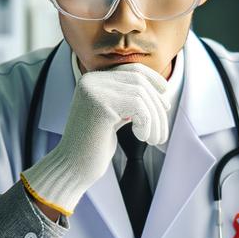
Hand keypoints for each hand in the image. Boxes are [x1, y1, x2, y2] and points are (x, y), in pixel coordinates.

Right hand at [21, 63, 169, 214]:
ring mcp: (93, 90)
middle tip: (161, 131)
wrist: (73, 167)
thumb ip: (127, 100)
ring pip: (141, 94)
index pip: (131, 69)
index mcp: (92, 80)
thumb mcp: (114, 116)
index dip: (153, 79)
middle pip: (139, 81)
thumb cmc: (94, 146)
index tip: (165, 96)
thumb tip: (159, 89)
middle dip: (156, 105)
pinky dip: (147, 123)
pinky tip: (142, 137)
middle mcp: (91, 80)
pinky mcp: (100, 104)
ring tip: (155, 139)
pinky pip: (138, 106)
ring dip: (155, 119)